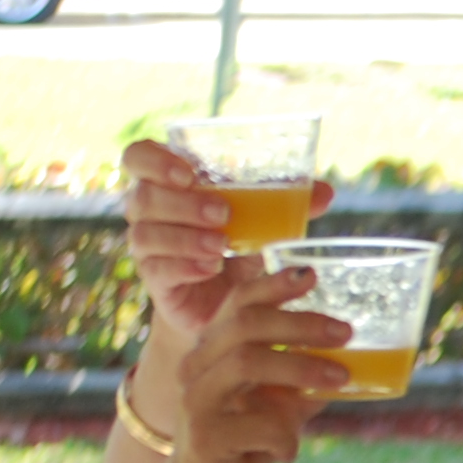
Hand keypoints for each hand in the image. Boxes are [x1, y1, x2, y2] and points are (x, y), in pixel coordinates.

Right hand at [123, 141, 329, 342]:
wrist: (222, 304)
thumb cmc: (237, 249)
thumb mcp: (261, 223)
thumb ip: (287, 204)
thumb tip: (324, 191)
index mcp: (168, 186)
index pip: (138, 157)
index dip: (154, 160)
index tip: (188, 173)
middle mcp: (149, 214)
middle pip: (143, 198)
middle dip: (183, 204)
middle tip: (223, 213)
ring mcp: (148, 247)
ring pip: (146, 234)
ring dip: (186, 238)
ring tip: (221, 246)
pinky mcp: (155, 279)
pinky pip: (158, 269)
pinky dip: (185, 266)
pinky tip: (210, 268)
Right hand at [146, 263, 340, 462]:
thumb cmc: (244, 443)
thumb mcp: (278, 403)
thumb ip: (304, 378)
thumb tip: (354, 354)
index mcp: (212, 352)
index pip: (236, 304)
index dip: (272, 284)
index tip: (311, 274)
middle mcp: (196, 368)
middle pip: (244, 325)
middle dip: (300, 323)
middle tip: (345, 331)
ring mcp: (196, 401)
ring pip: (247, 363)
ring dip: (302, 368)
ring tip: (341, 378)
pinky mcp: (205, 438)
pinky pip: (259, 425)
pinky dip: (286, 436)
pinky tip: (289, 451)